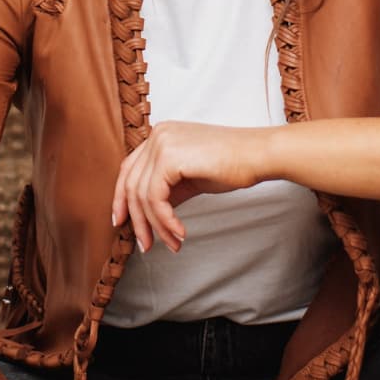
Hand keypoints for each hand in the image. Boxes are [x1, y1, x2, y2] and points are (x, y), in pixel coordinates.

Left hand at [111, 121, 270, 252]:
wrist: (257, 155)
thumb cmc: (231, 165)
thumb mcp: (189, 177)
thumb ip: (166, 189)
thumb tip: (145, 215)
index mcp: (160, 134)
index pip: (129, 169)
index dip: (122, 198)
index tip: (123, 223)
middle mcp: (157, 134)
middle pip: (132, 184)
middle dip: (138, 220)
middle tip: (146, 245)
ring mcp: (162, 143)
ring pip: (143, 195)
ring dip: (156, 226)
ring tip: (172, 244)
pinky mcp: (170, 157)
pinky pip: (156, 198)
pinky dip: (165, 220)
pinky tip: (180, 233)